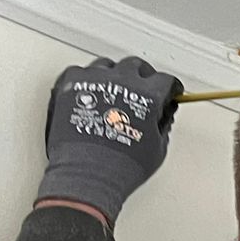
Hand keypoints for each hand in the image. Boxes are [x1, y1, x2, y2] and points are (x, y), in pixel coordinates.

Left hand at [37, 56, 183, 223]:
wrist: (86, 175)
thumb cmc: (120, 167)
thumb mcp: (157, 150)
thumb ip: (162, 125)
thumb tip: (162, 116)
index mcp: (147, 95)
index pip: (165, 80)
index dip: (170, 88)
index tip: (169, 91)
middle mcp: (121, 81)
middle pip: (135, 65)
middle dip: (142, 76)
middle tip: (141, 88)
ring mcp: (93, 81)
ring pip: (106, 66)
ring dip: (113, 76)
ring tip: (112, 91)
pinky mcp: (69, 86)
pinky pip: (80, 73)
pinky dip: (86, 81)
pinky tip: (89, 93)